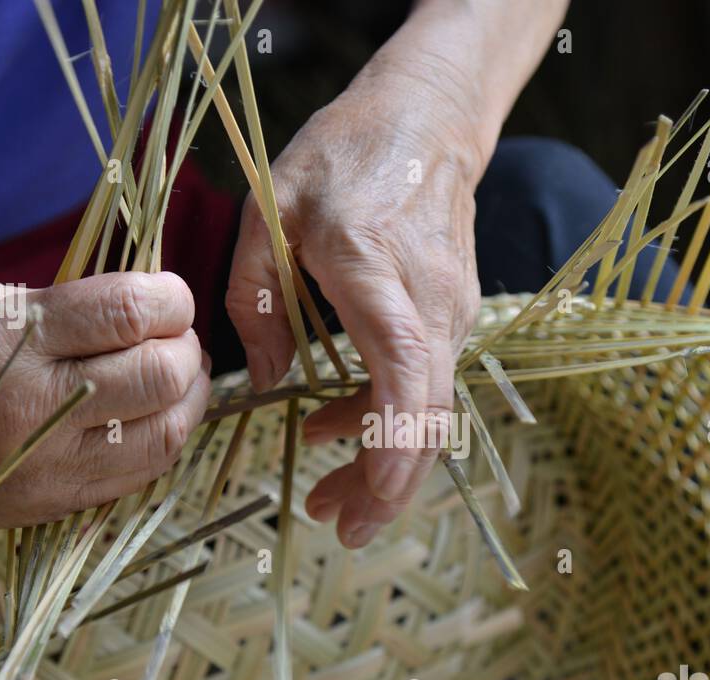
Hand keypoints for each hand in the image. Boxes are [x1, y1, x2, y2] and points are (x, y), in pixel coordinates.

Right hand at [0, 271, 208, 529]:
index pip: (128, 313)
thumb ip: (68, 305)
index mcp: (9, 340)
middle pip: (160, 376)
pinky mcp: (51, 504)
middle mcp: (32, 406)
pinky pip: (138, 474)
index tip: (172, 296)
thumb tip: (153, 304)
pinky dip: (162, 438)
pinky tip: (154, 416)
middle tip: (177, 337)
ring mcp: (45, 465)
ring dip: (188, 399)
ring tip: (179, 376)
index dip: (172, 299)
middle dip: (187, 349)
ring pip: (163, 435)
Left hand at [225, 71, 482, 548]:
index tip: (371, 496)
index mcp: (376, 269)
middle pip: (427, 412)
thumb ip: (255, 299)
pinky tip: (337, 427)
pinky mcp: (453, 317)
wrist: (425, 120)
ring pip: (429, 408)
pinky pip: (425, 383)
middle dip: (389, 483)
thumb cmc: (338, 158)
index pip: (403, 371)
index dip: (392, 442)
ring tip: (328, 500)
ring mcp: (451, 311)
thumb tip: (262, 383)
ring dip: (384, 461)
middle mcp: (429, 299)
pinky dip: (387, 419)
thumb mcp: (268, 212)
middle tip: (342, 529)